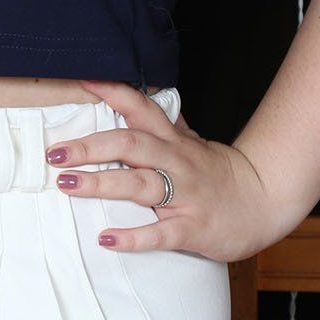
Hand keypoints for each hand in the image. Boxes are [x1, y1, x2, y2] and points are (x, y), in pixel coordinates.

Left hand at [44, 79, 295, 262]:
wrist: (264, 201)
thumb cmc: (217, 171)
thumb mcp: (190, 140)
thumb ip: (161, 122)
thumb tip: (129, 97)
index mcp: (172, 139)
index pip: (139, 107)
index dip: (111, 91)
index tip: (80, 80)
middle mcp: (176, 161)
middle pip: (131, 144)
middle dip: (91, 146)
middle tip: (55, 152)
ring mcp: (185, 195)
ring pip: (140, 184)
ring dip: (101, 184)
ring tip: (66, 184)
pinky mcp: (193, 228)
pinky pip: (161, 233)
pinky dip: (133, 237)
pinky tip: (106, 239)